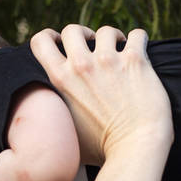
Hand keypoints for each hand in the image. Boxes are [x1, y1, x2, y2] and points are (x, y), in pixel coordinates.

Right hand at [30, 24, 171, 164]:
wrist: (135, 149)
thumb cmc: (101, 150)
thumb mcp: (65, 131)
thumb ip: (56, 114)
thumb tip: (48, 118)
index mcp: (60, 80)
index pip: (41, 42)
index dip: (50, 37)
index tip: (61, 42)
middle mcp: (81, 65)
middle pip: (72, 30)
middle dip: (83, 35)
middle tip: (93, 46)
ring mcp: (108, 61)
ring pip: (105, 31)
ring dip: (112, 38)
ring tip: (119, 48)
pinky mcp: (135, 61)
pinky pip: (137, 35)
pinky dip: (138, 40)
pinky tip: (139, 50)